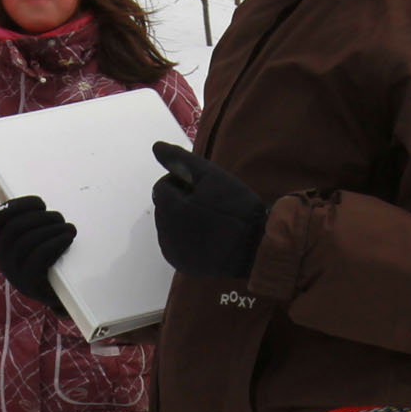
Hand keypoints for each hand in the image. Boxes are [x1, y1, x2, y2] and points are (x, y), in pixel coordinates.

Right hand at [0, 196, 77, 306]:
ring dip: (51, 229)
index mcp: (0, 241)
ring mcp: (13, 271)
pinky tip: (67, 238)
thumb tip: (45, 203)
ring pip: (27, 241)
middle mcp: (1, 256)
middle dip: (41, 218)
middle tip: (60, 217)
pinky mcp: (28, 283)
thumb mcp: (33, 240)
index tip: (42, 203)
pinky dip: (55, 243)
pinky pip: (38, 257)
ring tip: (69, 227)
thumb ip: (32, 223)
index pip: (0, 216)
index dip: (20, 205)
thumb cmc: (47, 260)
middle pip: (16, 227)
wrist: (53, 294)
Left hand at [149, 141, 268, 280]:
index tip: (205, 189)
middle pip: (163, 207)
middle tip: (209, 204)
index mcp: (170, 208)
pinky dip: (185, 238)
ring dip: (181, 220)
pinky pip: (174, 245)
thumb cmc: (236, 207)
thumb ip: (181, 160)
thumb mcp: (211, 176)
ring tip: (209, 221)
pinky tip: (206, 237)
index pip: (163, 186)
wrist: (255, 247)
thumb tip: (155, 146)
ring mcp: (172, 251)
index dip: (183, 183)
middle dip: (180, 202)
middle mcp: (165, 232)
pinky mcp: (181, 265)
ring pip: (167, 226)